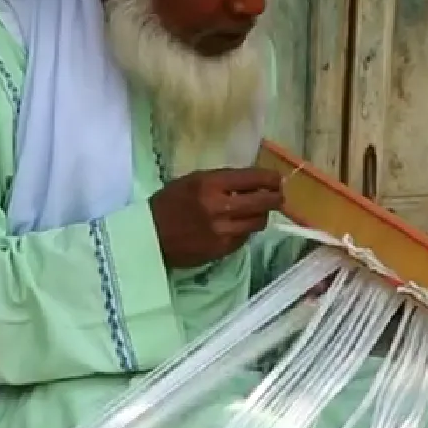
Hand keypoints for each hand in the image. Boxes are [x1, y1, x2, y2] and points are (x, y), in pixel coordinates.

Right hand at [149, 167, 284, 267]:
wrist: (149, 236)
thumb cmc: (169, 203)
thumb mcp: (193, 181)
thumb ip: (221, 181)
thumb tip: (251, 182)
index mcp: (210, 183)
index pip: (253, 178)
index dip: (270, 179)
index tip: (277, 180)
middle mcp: (219, 206)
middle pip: (263, 202)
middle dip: (276, 198)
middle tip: (278, 197)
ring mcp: (222, 230)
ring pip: (258, 222)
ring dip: (262, 216)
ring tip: (259, 212)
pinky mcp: (222, 249)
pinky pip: (245, 238)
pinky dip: (246, 230)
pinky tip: (239, 226)